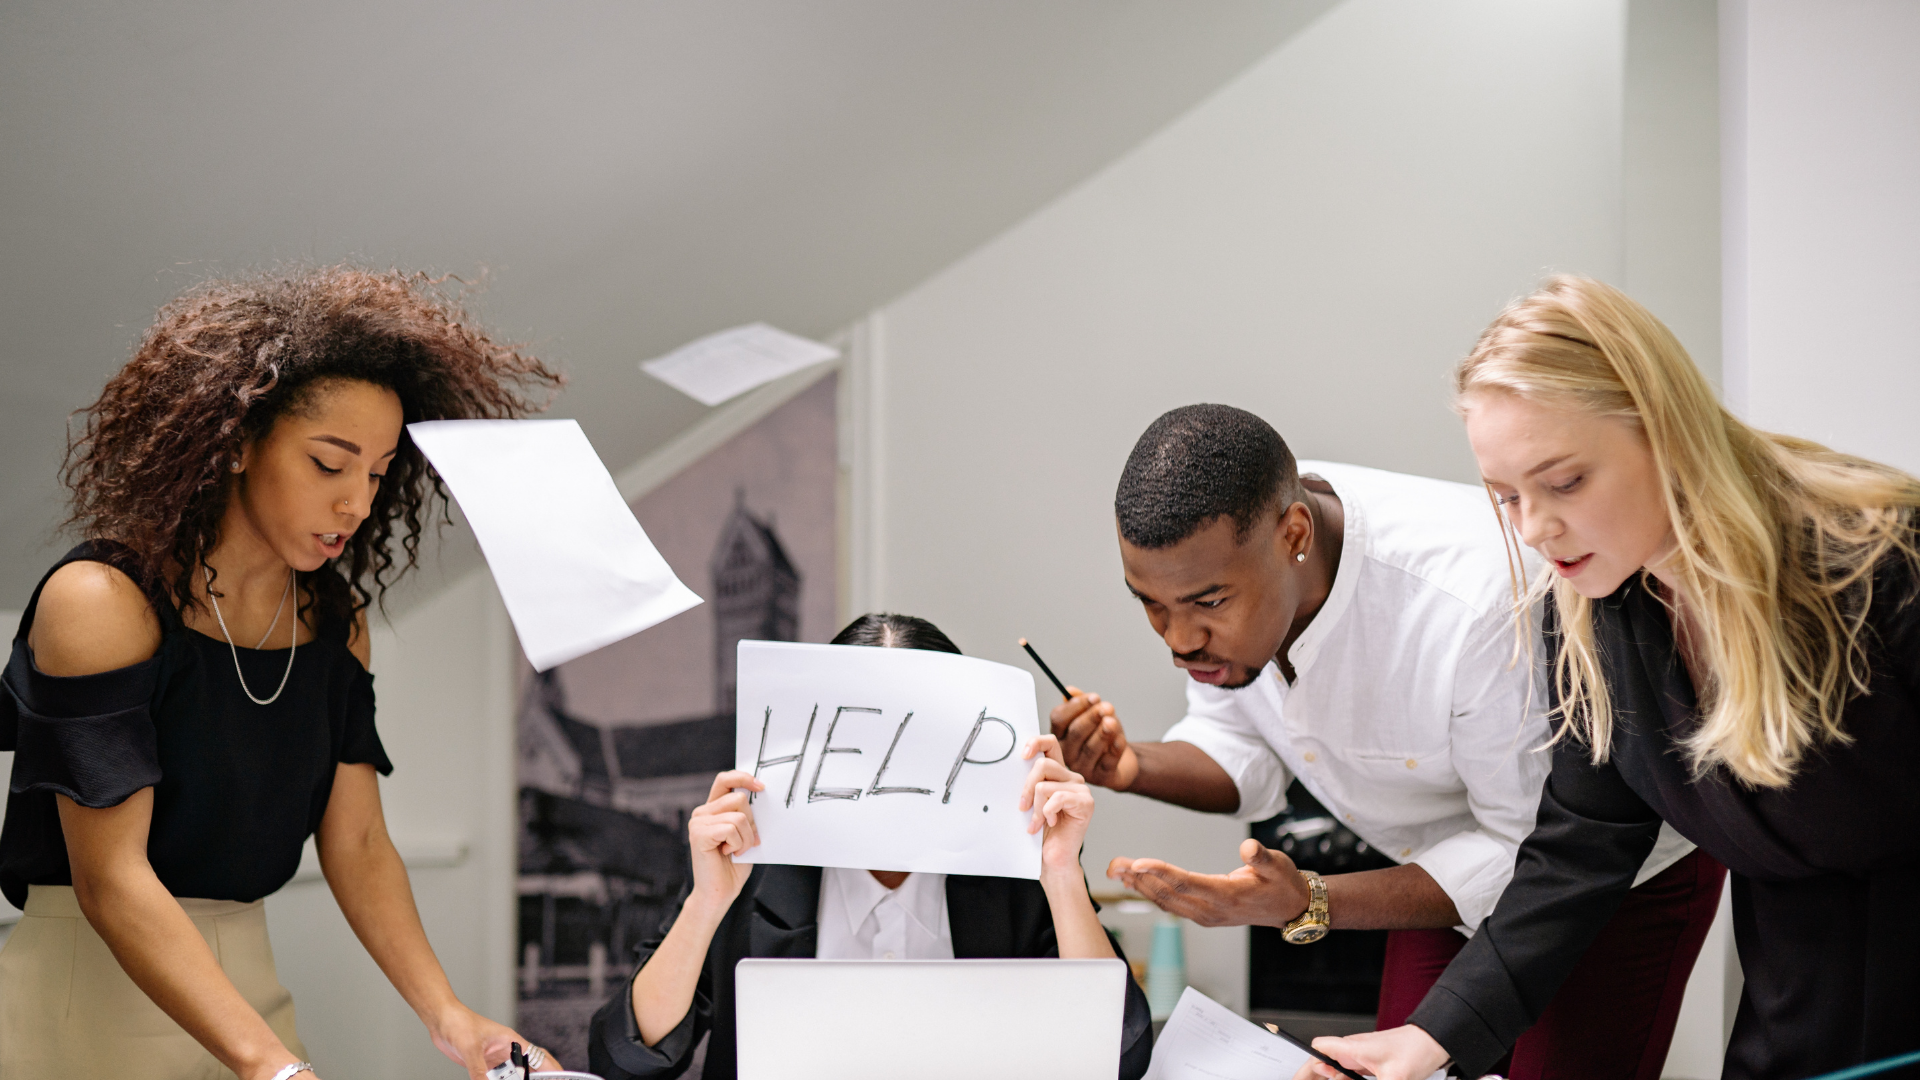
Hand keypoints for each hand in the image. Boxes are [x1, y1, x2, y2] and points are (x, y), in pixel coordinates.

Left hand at [426, 1004, 558, 1078]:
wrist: (441, 1020)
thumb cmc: (459, 1023)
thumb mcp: (470, 1048)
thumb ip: (478, 1070)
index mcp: (511, 1041)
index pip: (538, 1056)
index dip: (553, 1068)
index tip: (563, 1078)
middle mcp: (506, 1050)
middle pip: (528, 1068)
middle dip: (539, 1078)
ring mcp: (495, 1058)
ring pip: (512, 1076)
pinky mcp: (483, 1065)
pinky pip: (496, 1079)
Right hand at [687, 771, 763, 914]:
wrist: (720, 893)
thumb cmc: (733, 866)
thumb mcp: (745, 834)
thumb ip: (747, 815)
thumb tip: (761, 794)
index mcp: (712, 809)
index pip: (725, 779)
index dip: (743, 777)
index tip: (761, 787)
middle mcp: (702, 812)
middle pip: (739, 798)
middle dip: (751, 822)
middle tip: (745, 842)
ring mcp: (698, 822)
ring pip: (738, 816)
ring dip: (746, 837)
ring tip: (736, 850)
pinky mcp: (699, 834)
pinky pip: (731, 828)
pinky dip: (738, 843)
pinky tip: (728, 853)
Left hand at [1019, 736, 1094, 877]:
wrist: (1053, 858)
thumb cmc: (1042, 831)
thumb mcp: (1030, 801)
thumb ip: (1030, 782)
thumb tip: (1014, 764)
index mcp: (1059, 774)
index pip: (1050, 744)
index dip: (1036, 742)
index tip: (1022, 755)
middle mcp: (1071, 778)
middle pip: (1043, 764)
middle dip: (1026, 787)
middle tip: (1022, 807)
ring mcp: (1081, 790)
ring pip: (1045, 784)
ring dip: (1035, 807)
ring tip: (1037, 822)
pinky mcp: (1086, 803)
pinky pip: (1057, 798)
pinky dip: (1047, 813)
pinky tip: (1050, 823)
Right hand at [1049, 686, 1137, 789]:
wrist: (1122, 761)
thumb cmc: (1103, 736)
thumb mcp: (1094, 716)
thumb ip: (1082, 703)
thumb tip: (1070, 691)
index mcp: (1059, 735)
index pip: (1059, 719)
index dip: (1076, 706)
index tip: (1094, 697)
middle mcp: (1066, 753)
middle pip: (1075, 732)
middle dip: (1092, 717)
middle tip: (1107, 707)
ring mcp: (1082, 767)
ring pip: (1091, 748)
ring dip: (1103, 732)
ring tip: (1113, 721)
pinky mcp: (1100, 777)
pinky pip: (1107, 762)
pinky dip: (1114, 749)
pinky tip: (1120, 739)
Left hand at [1106, 838, 1307, 927]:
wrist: (1291, 909)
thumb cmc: (1283, 883)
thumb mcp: (1279, 865)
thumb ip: (1262, 857)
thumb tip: (1248, 847)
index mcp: (1227, 896)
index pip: (1186, 883)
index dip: (1160, 872)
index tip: (1137, 862)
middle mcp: (1211, 910)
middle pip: (1168, 894)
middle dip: (1139, 878)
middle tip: (1115, 863)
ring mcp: (1206, 915)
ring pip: (1166, 901)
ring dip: (1140, 886)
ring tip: (1117, 870)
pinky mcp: (1203, 915)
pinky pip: (1171, 904)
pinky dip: (1151, 892)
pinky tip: (1136, 881)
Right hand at [1292, 1026, 1449, 1079]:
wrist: (1434, 1041)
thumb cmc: (1416, 1051)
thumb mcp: (1395, 1079)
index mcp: (1354, 1048)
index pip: (1319, 1049)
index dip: (1308, 1064)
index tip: (1300, 1079)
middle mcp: (1354, 1050)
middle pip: (1323, 1060)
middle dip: (1312, 1074)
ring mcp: (1362, 1056)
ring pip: (1336, 1069)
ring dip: (1329, 1078)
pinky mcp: (1371, 1062)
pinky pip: (1349, 1073)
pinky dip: (1342, 1079)